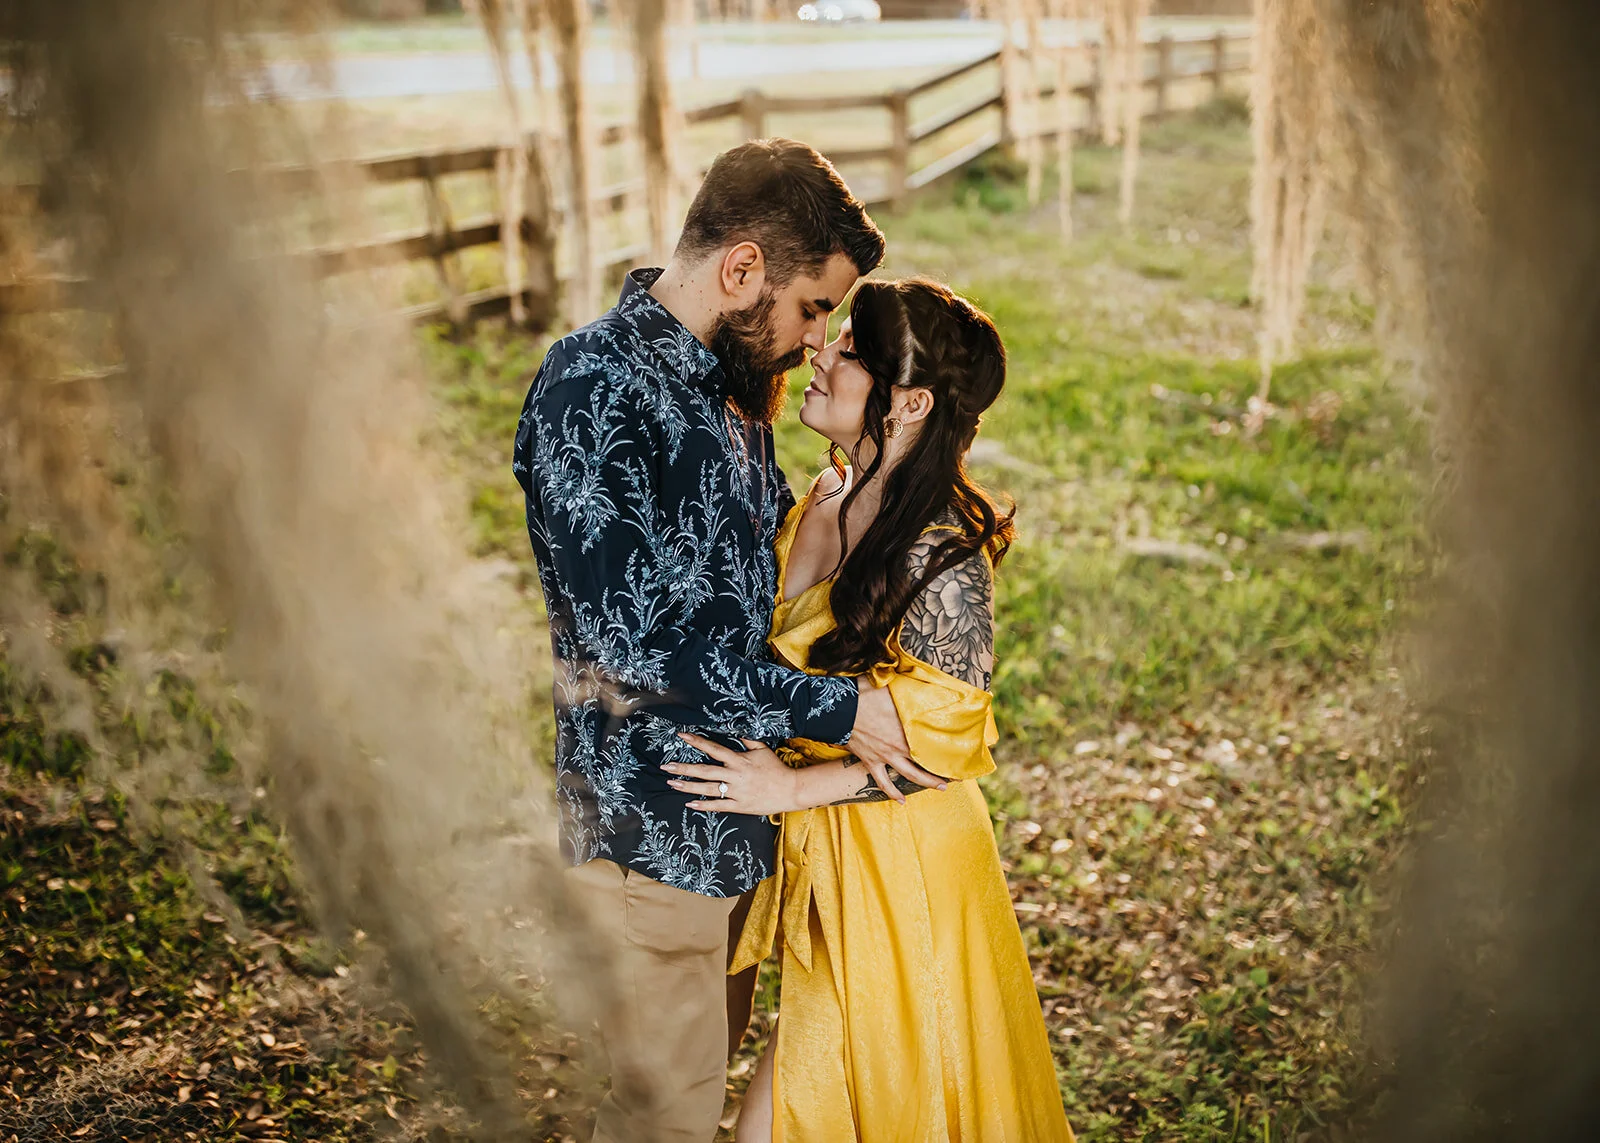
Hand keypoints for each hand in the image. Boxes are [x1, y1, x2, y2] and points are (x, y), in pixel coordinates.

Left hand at [664, 734, 805, 815]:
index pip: (713, 748)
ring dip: (688, 786)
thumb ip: (746, 739)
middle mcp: (735, 775)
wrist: (791, 789)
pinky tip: (690, 803)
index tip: (681, 736)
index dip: (696, 741)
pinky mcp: (739, 805)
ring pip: (708, 789)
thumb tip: (735, 728)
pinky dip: (703, 805)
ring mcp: (736, 791)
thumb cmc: (776, 768)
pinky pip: (718, 806)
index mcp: (739, 759)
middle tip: (666, 767)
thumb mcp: (762, 749)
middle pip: (705, 770)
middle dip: (684, 768)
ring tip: (672, 783)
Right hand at [847, 680, 946, 803]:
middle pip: (926, 762)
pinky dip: (892, 792)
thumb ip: (907, 687)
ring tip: (940, 788)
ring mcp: (885, 756)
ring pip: (910, 775)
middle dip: (943, 771)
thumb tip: (923, 679)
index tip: (961, 753)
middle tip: (958, 777)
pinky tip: (900, 801)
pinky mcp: (871, 762)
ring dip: (926, 782)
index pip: (931, 743)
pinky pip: (883, 781)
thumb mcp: (889, 687)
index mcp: (906, 729)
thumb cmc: (864, 695)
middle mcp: (899, 746)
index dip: (947, 749)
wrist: (838, 709)